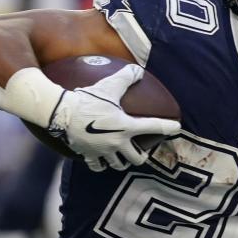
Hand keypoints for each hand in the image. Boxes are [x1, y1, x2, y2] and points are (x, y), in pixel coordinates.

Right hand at [50, 64, 180, 171]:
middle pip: (137, 158)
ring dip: (122, 162)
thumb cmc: (87, 99)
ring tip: (122, 156)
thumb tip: (138, 70)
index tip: (177, 128)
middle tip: (142, 150)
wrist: (61, 112)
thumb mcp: (109, 85)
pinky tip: (101, 160)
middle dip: (141, 156)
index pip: (153, 127)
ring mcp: (102, 152)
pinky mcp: (88, 155)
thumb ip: (126, 77)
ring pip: (118, 165)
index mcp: (126, 127)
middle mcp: (117, 143)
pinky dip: (100, 165)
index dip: (168, 127)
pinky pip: (97, 166)